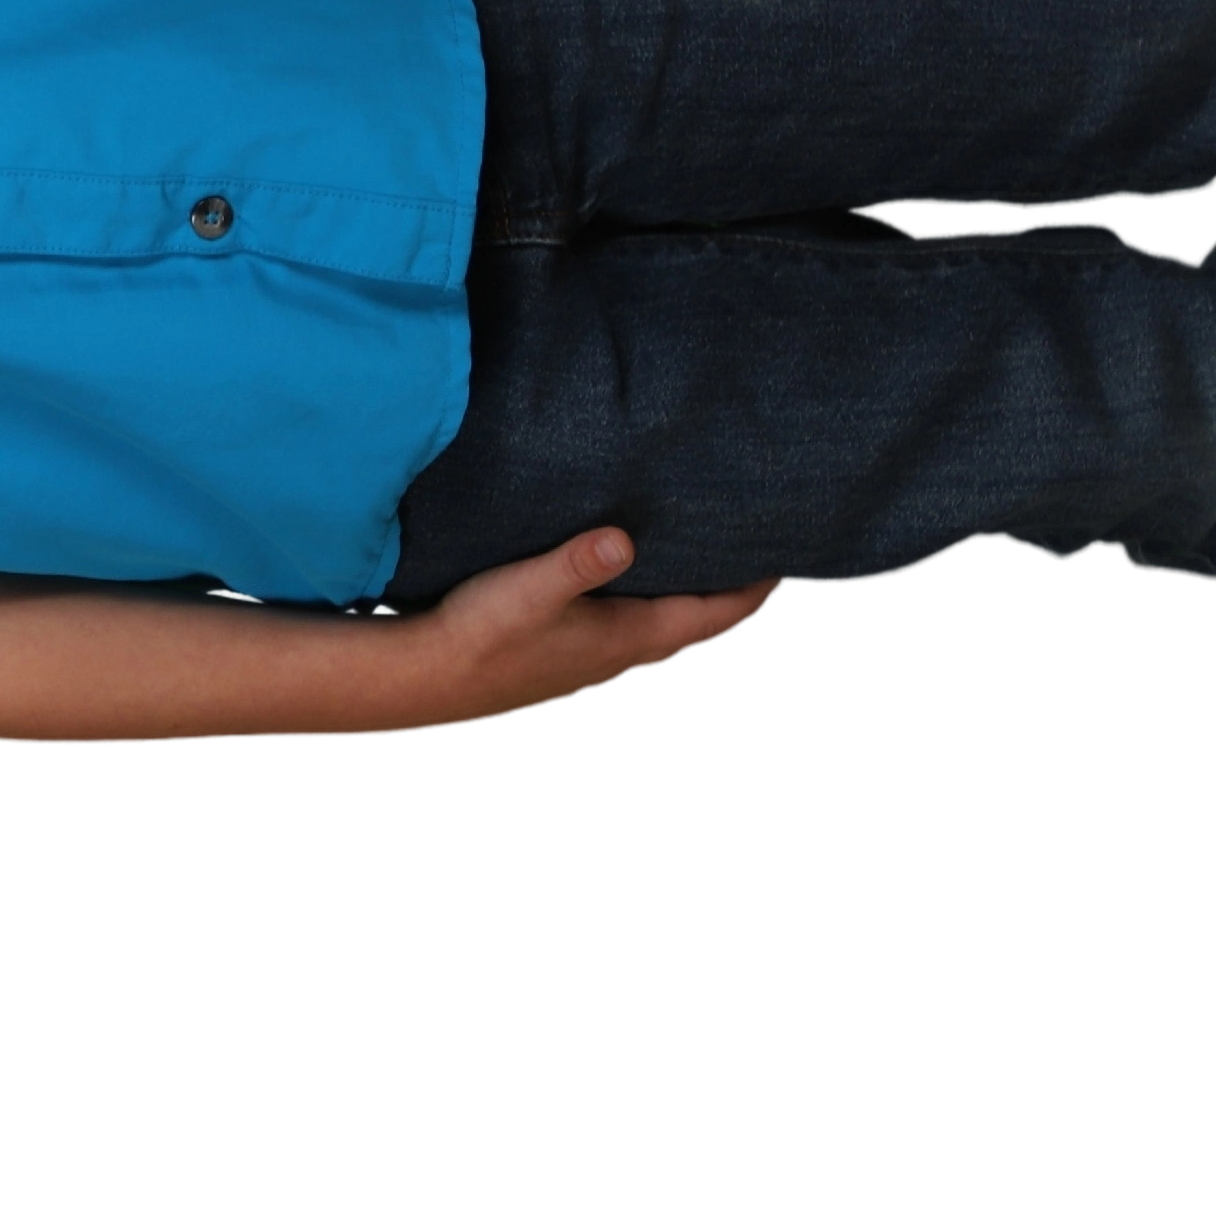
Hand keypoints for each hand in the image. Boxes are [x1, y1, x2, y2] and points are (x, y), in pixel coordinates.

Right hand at [416, 526, 786, 726]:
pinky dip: (647, 598)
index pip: (713, 613)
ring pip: (662, 622)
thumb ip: (576, 563)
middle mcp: (621, 650)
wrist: (427, 676)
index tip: (787, 558)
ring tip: (703, 556)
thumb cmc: (478, 637)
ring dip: (688, 594)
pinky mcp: (565, 648)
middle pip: (697, 619)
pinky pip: (627, 621)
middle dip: (730, 587)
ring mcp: (593, 654)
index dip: (754, 588)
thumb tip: (623, 538)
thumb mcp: (527, 588)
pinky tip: (629, 577)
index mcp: (628, 636)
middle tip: (754, 548)